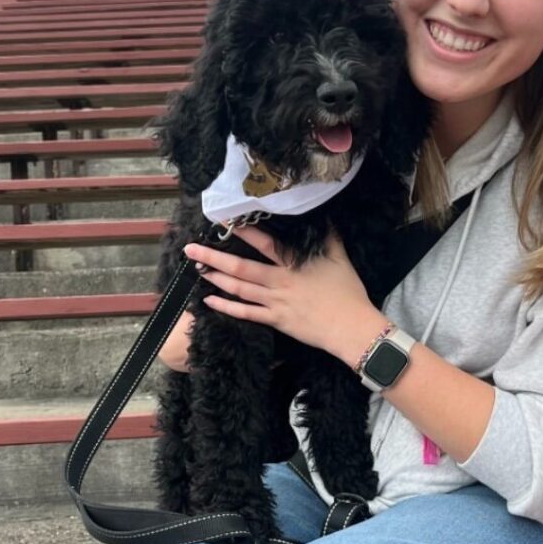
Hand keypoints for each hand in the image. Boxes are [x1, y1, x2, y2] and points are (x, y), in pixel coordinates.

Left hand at [184, 228, 387, 364]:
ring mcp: (275, 302)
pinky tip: (210, 300)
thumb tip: (325, 216)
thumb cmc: (348, 292)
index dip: (243, 231)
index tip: (224, 221)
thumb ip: (329, 237)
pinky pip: (246, 313)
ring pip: (239, 289)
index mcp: (293, 263)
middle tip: (191, 249)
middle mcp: (279, 281)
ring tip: (198, 269)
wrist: (351, 327)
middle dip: (214, 257)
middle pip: (241, 267)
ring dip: (216, 278)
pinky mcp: (276, 320)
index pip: (264, 243)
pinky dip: (227, 307)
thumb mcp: (340, 258)